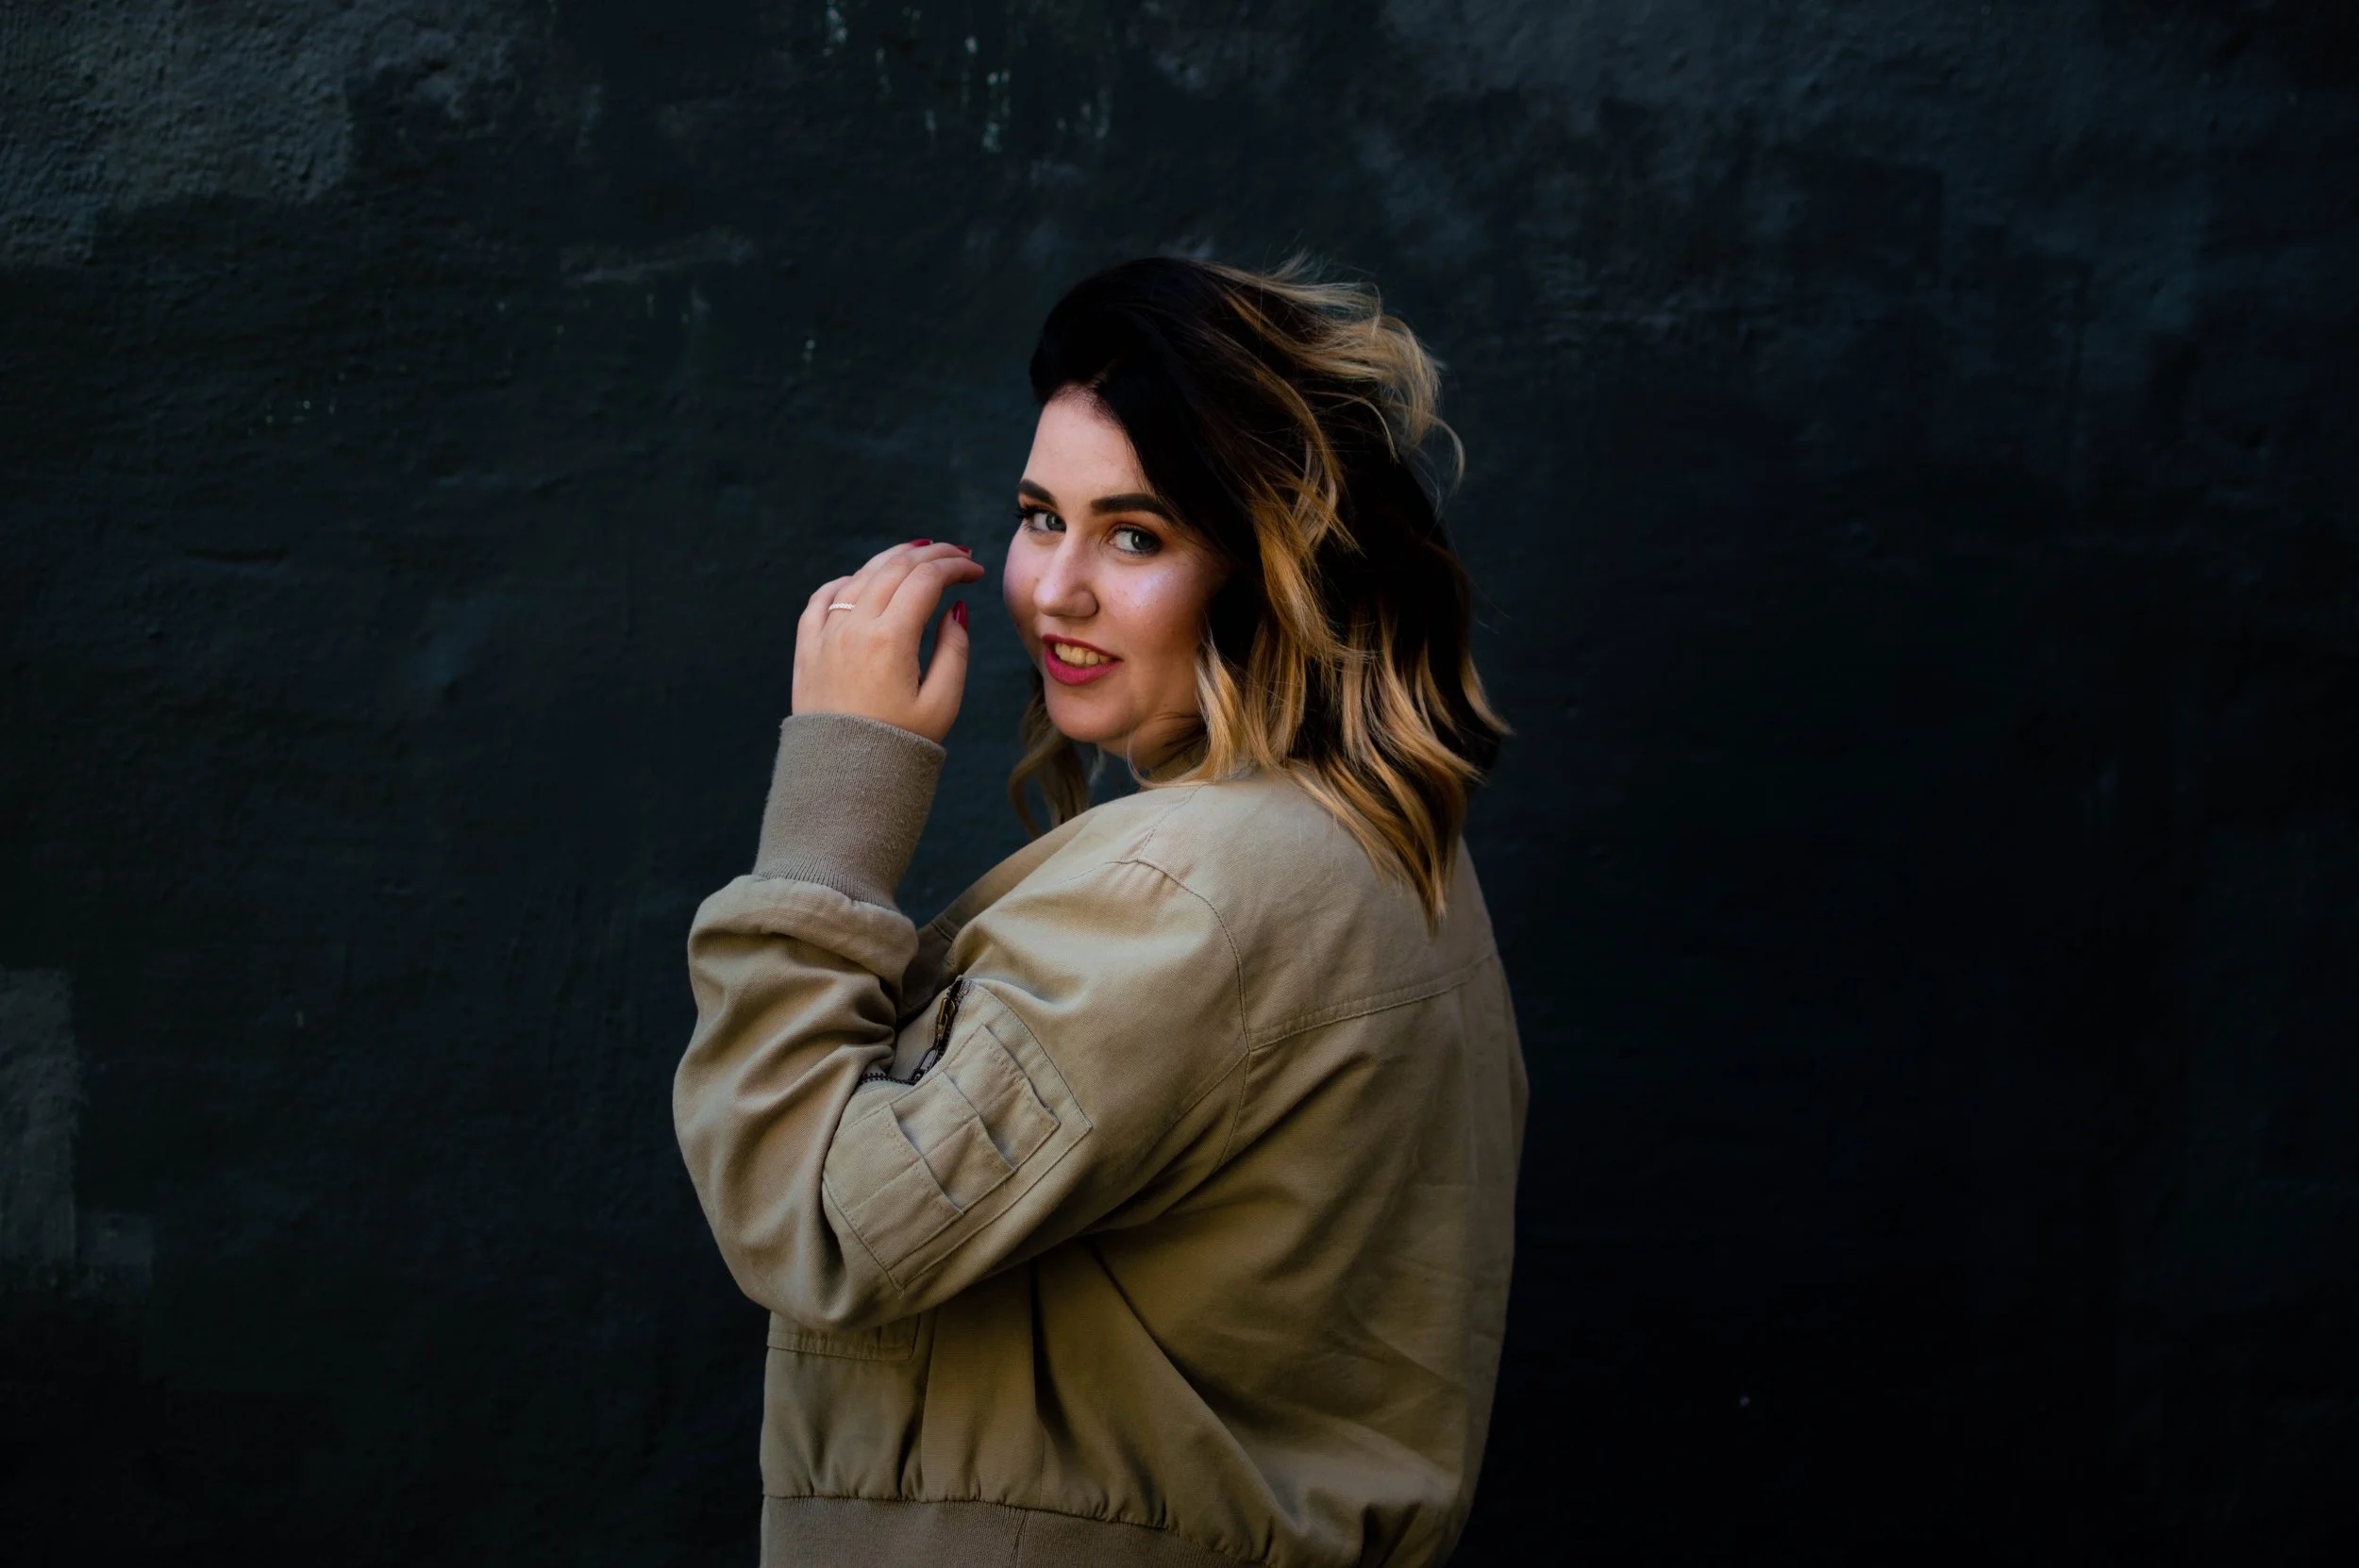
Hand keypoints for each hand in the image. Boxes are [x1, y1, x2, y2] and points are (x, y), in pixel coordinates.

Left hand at [793, 541, 985, 743]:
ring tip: (919, 554)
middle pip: (895, 568)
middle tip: (957, 555)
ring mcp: (825, 634)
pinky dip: (847, 582)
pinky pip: (823, 598)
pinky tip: (863, 582)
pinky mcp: (807, 648)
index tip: (976, 570)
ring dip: (892, 559)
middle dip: (932, 556)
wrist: (843, 778)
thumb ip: (955, 648)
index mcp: (890, 638)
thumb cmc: (899, 744)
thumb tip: (954, 609)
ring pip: (860, 576)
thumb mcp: (943, 701)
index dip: (955, 567)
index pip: (926, 580)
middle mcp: (854, 627)